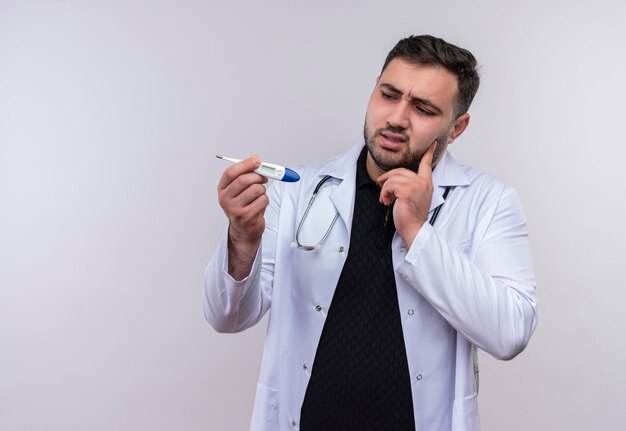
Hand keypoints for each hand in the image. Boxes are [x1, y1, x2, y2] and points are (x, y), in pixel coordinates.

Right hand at [217, 156, 268, 278]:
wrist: (244, 229)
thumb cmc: (244, 205)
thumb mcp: (241, 189)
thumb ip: (247, 174)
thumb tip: (256, 160)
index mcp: (222, 189)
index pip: (231, 172)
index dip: (245, 164)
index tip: (257, 160)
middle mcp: (226, 199)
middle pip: (244, 180)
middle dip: (258, 176)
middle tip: (264, 177)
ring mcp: (235, 209)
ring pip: (256, 189)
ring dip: (263, 190)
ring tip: (259, 196)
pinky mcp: (246, 217)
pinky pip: (263, 200)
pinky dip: (265, 200)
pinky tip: (259, 206)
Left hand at [377, 141, 436, 248]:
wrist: (414, 229)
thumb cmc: (411, 216)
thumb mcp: (414, 197)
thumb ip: (410, 185)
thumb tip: (393, 179)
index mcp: (427, 183)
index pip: (427, 164)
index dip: (428, 153)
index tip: (432, 143)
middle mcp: (423, 182)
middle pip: (400, 171)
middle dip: (387, 177)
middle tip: (381, 185)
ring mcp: (415, 185)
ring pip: (393, 178)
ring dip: (385, 189)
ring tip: (385, 199)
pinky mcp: (406, 190)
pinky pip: (389, 185)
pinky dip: (384, 193)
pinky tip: (386, 202)